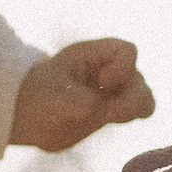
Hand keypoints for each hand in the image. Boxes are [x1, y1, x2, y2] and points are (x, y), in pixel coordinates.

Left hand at [10, 38, 154, 154]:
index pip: (128, 51)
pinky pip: (135, 113)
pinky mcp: (113, 112)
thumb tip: (97, 110)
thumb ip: (76, 100)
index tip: (102, 82)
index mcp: (96, 55)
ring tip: (113, 117)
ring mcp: (114, 92)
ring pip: (143, 98)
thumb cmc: (40, 93)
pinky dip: (130, 117)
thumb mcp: (52, 93)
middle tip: (111, 113)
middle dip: (132, 97)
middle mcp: (110, 71)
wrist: (28, 116)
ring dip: (135, 108)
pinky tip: (112, 120)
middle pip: (139, 79)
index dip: (122, 68)